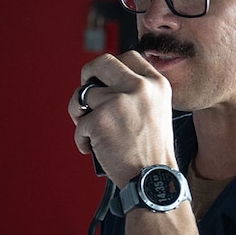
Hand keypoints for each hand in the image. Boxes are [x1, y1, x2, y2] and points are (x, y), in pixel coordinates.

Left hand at [70, 51, 178, 186]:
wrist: (153, 178)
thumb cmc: (151, 151)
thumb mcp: (156, 109)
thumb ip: (136, 91)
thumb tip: (104, 80)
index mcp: (156, 83)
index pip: (128, 56)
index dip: (111, 67)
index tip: (104, 78)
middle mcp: (138, 87)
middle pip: (101, 63)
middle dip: (87, 76)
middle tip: (86, 94)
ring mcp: (118, 101)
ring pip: (83, 95)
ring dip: (80, 114)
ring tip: (92, 131)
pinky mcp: (100, 119)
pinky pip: (79, 124)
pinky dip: (82, 140)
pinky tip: (95, 149)